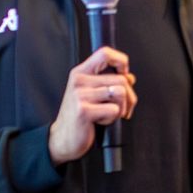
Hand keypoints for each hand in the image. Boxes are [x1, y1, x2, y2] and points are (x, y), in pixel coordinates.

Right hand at [48, 47, 135, 164]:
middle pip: (121, 79)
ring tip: (109, 114)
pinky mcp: (84, 111)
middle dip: (130, 97)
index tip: (125, 74)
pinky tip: (101, 121)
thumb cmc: (79, 116)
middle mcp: (79, 81)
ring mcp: (80, 95)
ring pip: (120, 93)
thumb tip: (130, 77)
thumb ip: (109, 82)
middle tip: (123, 108)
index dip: (121, 61)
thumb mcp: (92, 94)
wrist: (62, 139)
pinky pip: (114, 110)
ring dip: (122, 108)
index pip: (105, 53)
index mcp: (81, 73)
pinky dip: (113, 119)